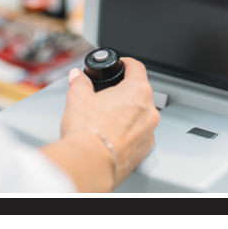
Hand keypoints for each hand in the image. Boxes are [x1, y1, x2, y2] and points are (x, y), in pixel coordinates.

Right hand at [55, 57, 158, 190]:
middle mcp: (149, 109)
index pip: (137, 68)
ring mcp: (149, 130)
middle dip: (125, 92)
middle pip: (140, 92)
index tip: (122, 65)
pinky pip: (140, 133)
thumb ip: (80, 82)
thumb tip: (78, 76)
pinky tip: (113, 135)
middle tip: (108, 97)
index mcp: (137, 91)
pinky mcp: (145, 148)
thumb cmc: (88, 132)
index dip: (128, 63)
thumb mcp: (78, 98)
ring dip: (129, 113)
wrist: (89, 165)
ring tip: (108, 119)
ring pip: (141, 114)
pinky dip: (130, 132)